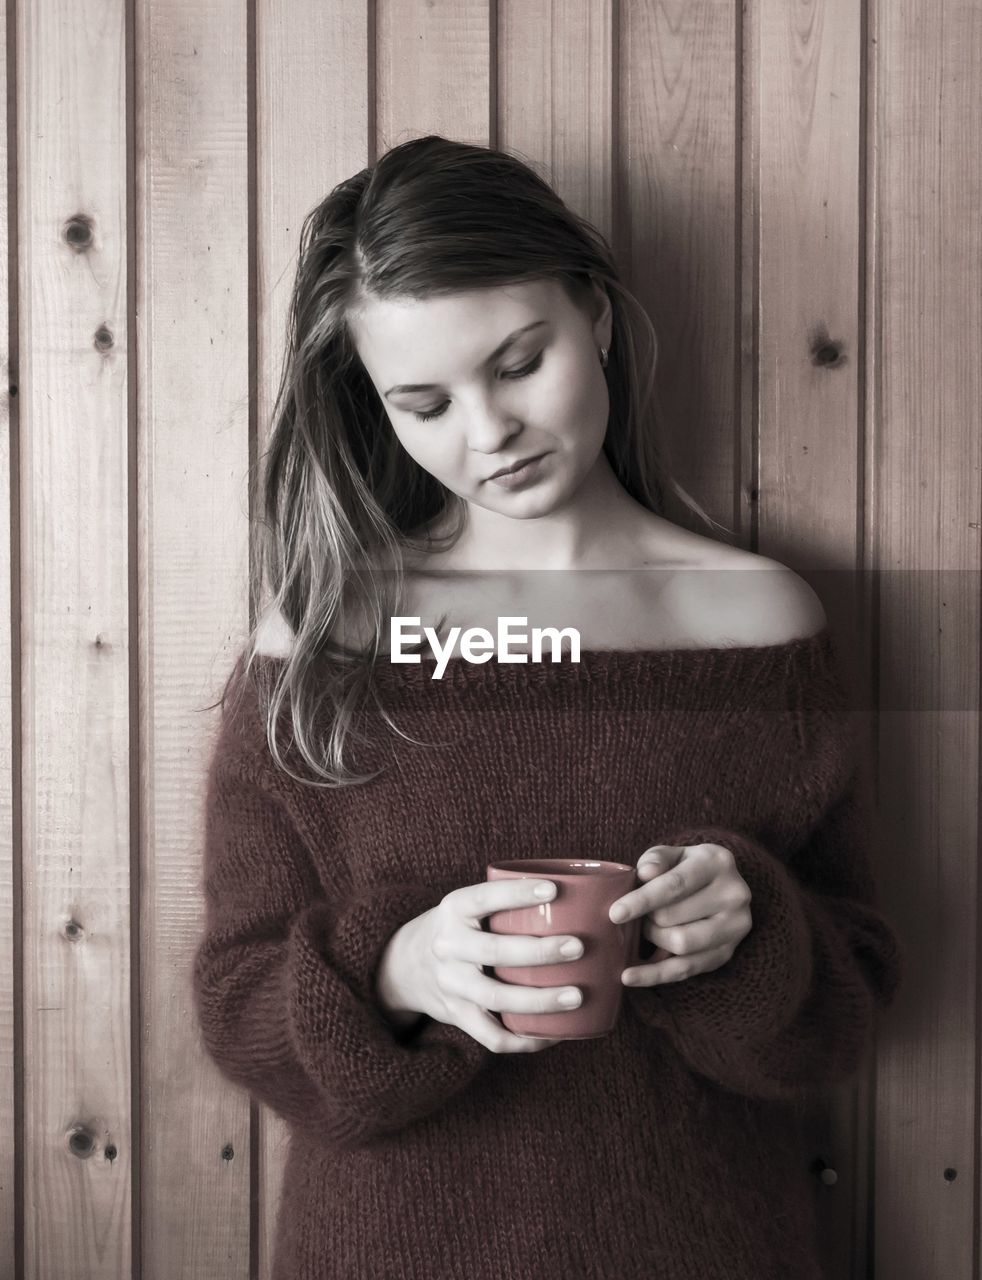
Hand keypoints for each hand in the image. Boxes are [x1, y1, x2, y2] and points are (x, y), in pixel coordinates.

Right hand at [382, 878, 585, 1053]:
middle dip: (540, 951)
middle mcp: (448, 946)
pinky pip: (492, 1036)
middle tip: (578, 947)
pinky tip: (555, 1034)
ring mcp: (450, 984)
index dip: (517, 893)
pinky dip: (525, 1040)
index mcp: (454, 909)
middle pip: (494, 952)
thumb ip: (506, 902)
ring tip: (576, 995)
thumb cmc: (461, 928)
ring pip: (496, 999)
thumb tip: (577, 897)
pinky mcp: (457, 1015)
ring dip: (539, 1000)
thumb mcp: (468, 905)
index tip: (553, 890)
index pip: (484, 897)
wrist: (407, 964)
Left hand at [608, 843, 752, 986]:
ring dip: (654, 938)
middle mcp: (734, 895)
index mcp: (717, 862)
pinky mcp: (727, 953)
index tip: (615, 913)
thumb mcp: (671, 854)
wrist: (718, 885)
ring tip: (649, 927)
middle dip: (646, 918)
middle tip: (639, 913)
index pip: (675, 885)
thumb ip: (656, 859)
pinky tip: (629, 975)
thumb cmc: (686, 868)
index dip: (642, 901)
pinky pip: (685, 970)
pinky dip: (654, 975)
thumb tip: (646, 873)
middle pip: (673, 917)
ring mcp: (735, 927)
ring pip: (681, 945)